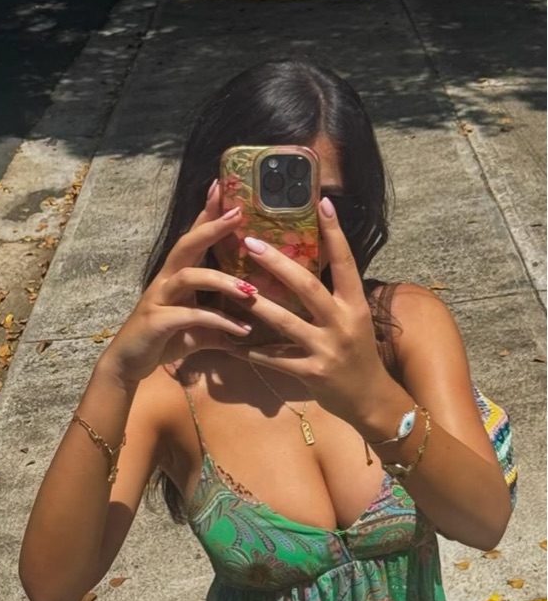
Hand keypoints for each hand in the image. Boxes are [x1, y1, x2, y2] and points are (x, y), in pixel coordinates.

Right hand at [99, 182, 255, 384]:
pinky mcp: (158, 321)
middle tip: (238, 214)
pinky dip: (219, 321)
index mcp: (175, 276)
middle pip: (186, 245)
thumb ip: (219, 324)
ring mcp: (159, 299)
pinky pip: (192, 315)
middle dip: (211, 228)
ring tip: (252, 291)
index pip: (192, 238)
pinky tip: (241, 330)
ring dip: (224, 281)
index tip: (222, 187)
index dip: (206, 214)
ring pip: (191, 277)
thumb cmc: (161, 341)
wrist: (128, 364)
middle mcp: (165, 281)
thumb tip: (247, 327)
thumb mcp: (197, 330)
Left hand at [223, 197, 393, 424]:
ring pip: (285, 322)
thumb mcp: (354, 319)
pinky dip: (252, 351)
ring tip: (232, 288)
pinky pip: (275, 358)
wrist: (369, 399)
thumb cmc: (357, 354)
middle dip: (278, 263)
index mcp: (355, 304)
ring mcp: (327, 349)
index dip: (334, 232)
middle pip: (308, 286)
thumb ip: (334, 295)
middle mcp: (343, 322)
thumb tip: (312, 260)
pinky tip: (230, 344)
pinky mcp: (311, 373)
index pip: (346, 261)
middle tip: (251, 242)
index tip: (321, 201)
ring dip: (256, 305)